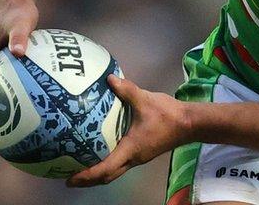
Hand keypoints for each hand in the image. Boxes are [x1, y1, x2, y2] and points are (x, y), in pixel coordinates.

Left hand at [67, 75, 189, 187]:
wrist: (190, 123)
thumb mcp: (145, 100)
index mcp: (131, 149)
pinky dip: (107, 165)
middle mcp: (133, 158)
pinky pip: (120, 164)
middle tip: (68, 177)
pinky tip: (100, 153)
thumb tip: (108, 78)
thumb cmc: (168, 115)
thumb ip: (126, 90)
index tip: (70, 178)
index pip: (105, 169)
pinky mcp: (142, 153)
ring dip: (97, 174)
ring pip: (114, 172)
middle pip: (107, 177)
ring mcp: (139, 157)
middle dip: (87, 180)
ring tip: (80, 168)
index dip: (87, 175)